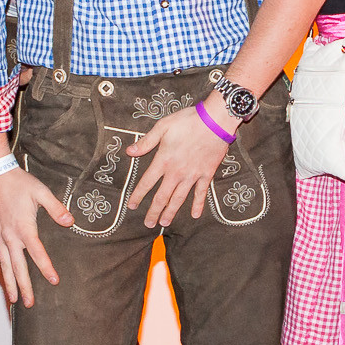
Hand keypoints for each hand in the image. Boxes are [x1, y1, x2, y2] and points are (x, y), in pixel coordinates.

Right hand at [0, 168, 69, 306]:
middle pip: (17, 267)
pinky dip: (1, 270)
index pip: (37, 253)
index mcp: (23, 227)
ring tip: (13, 300)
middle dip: (23, 286)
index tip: (54, 281)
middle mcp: (9, 236)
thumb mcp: (41, 192)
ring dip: (9, 283)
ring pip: (4, 265)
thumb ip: (56, 208)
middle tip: (28, 303)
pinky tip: (4, 278)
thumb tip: (70, 222)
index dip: (46, 268)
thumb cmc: (19, 183)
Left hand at [126, 99, 236, 226]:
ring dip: (171, 212)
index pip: (147, 182)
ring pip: (179, 198)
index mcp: (163, 161)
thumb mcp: (163, 126)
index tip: (132, 206)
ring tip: (165, 223)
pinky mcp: (206, 174)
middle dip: (154, 211)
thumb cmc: (188, 121)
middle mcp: (176, 172)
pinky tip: (195, 215)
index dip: (138, 195)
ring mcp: (192, 175)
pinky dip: (198, 204)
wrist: (215, 121)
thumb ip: (146, 142)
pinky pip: (201, 193)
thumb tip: (129, 152)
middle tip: (149, 224)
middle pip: (162, 196)